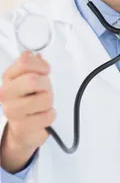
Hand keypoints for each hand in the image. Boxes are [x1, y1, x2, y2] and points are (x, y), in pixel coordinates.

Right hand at [0, 51, 54, 172]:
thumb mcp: (30, 79)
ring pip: (45, 99)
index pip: (25, 62)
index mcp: (8, 78)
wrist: (23, 128)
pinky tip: (42, 115)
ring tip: (42, 105)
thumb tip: (35, 55)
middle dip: (46, 85)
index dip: (41, 65)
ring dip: (49, 102)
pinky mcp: (22, 127)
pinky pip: (48, 116)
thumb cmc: (30, 100)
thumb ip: (33, 66)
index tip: (46, 71)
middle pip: (34, 80)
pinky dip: (51, 115)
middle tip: (44, 91)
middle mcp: (6, 94)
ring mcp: (12, 111)